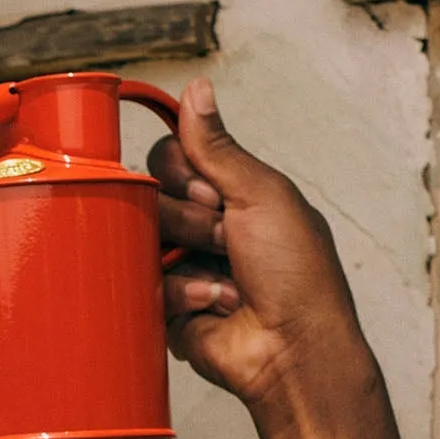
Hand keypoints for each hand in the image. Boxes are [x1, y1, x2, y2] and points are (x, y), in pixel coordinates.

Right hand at [150, 79, 367, 413]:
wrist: (292, 348)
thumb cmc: (297, 274)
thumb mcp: (262, 193)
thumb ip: (218, 146)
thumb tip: (197, 89)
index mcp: (229, 193)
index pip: (170, 158)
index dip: (184, 175)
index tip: (216, 196)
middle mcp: (202, 227)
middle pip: (151, 196)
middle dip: (188, 219)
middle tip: (225, 239)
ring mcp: (181, 266)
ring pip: (142, 242)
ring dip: (187, 258)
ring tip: (225, 279)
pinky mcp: (166, 307)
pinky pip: (145, 287)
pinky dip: (182, 295)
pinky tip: (214, 305)